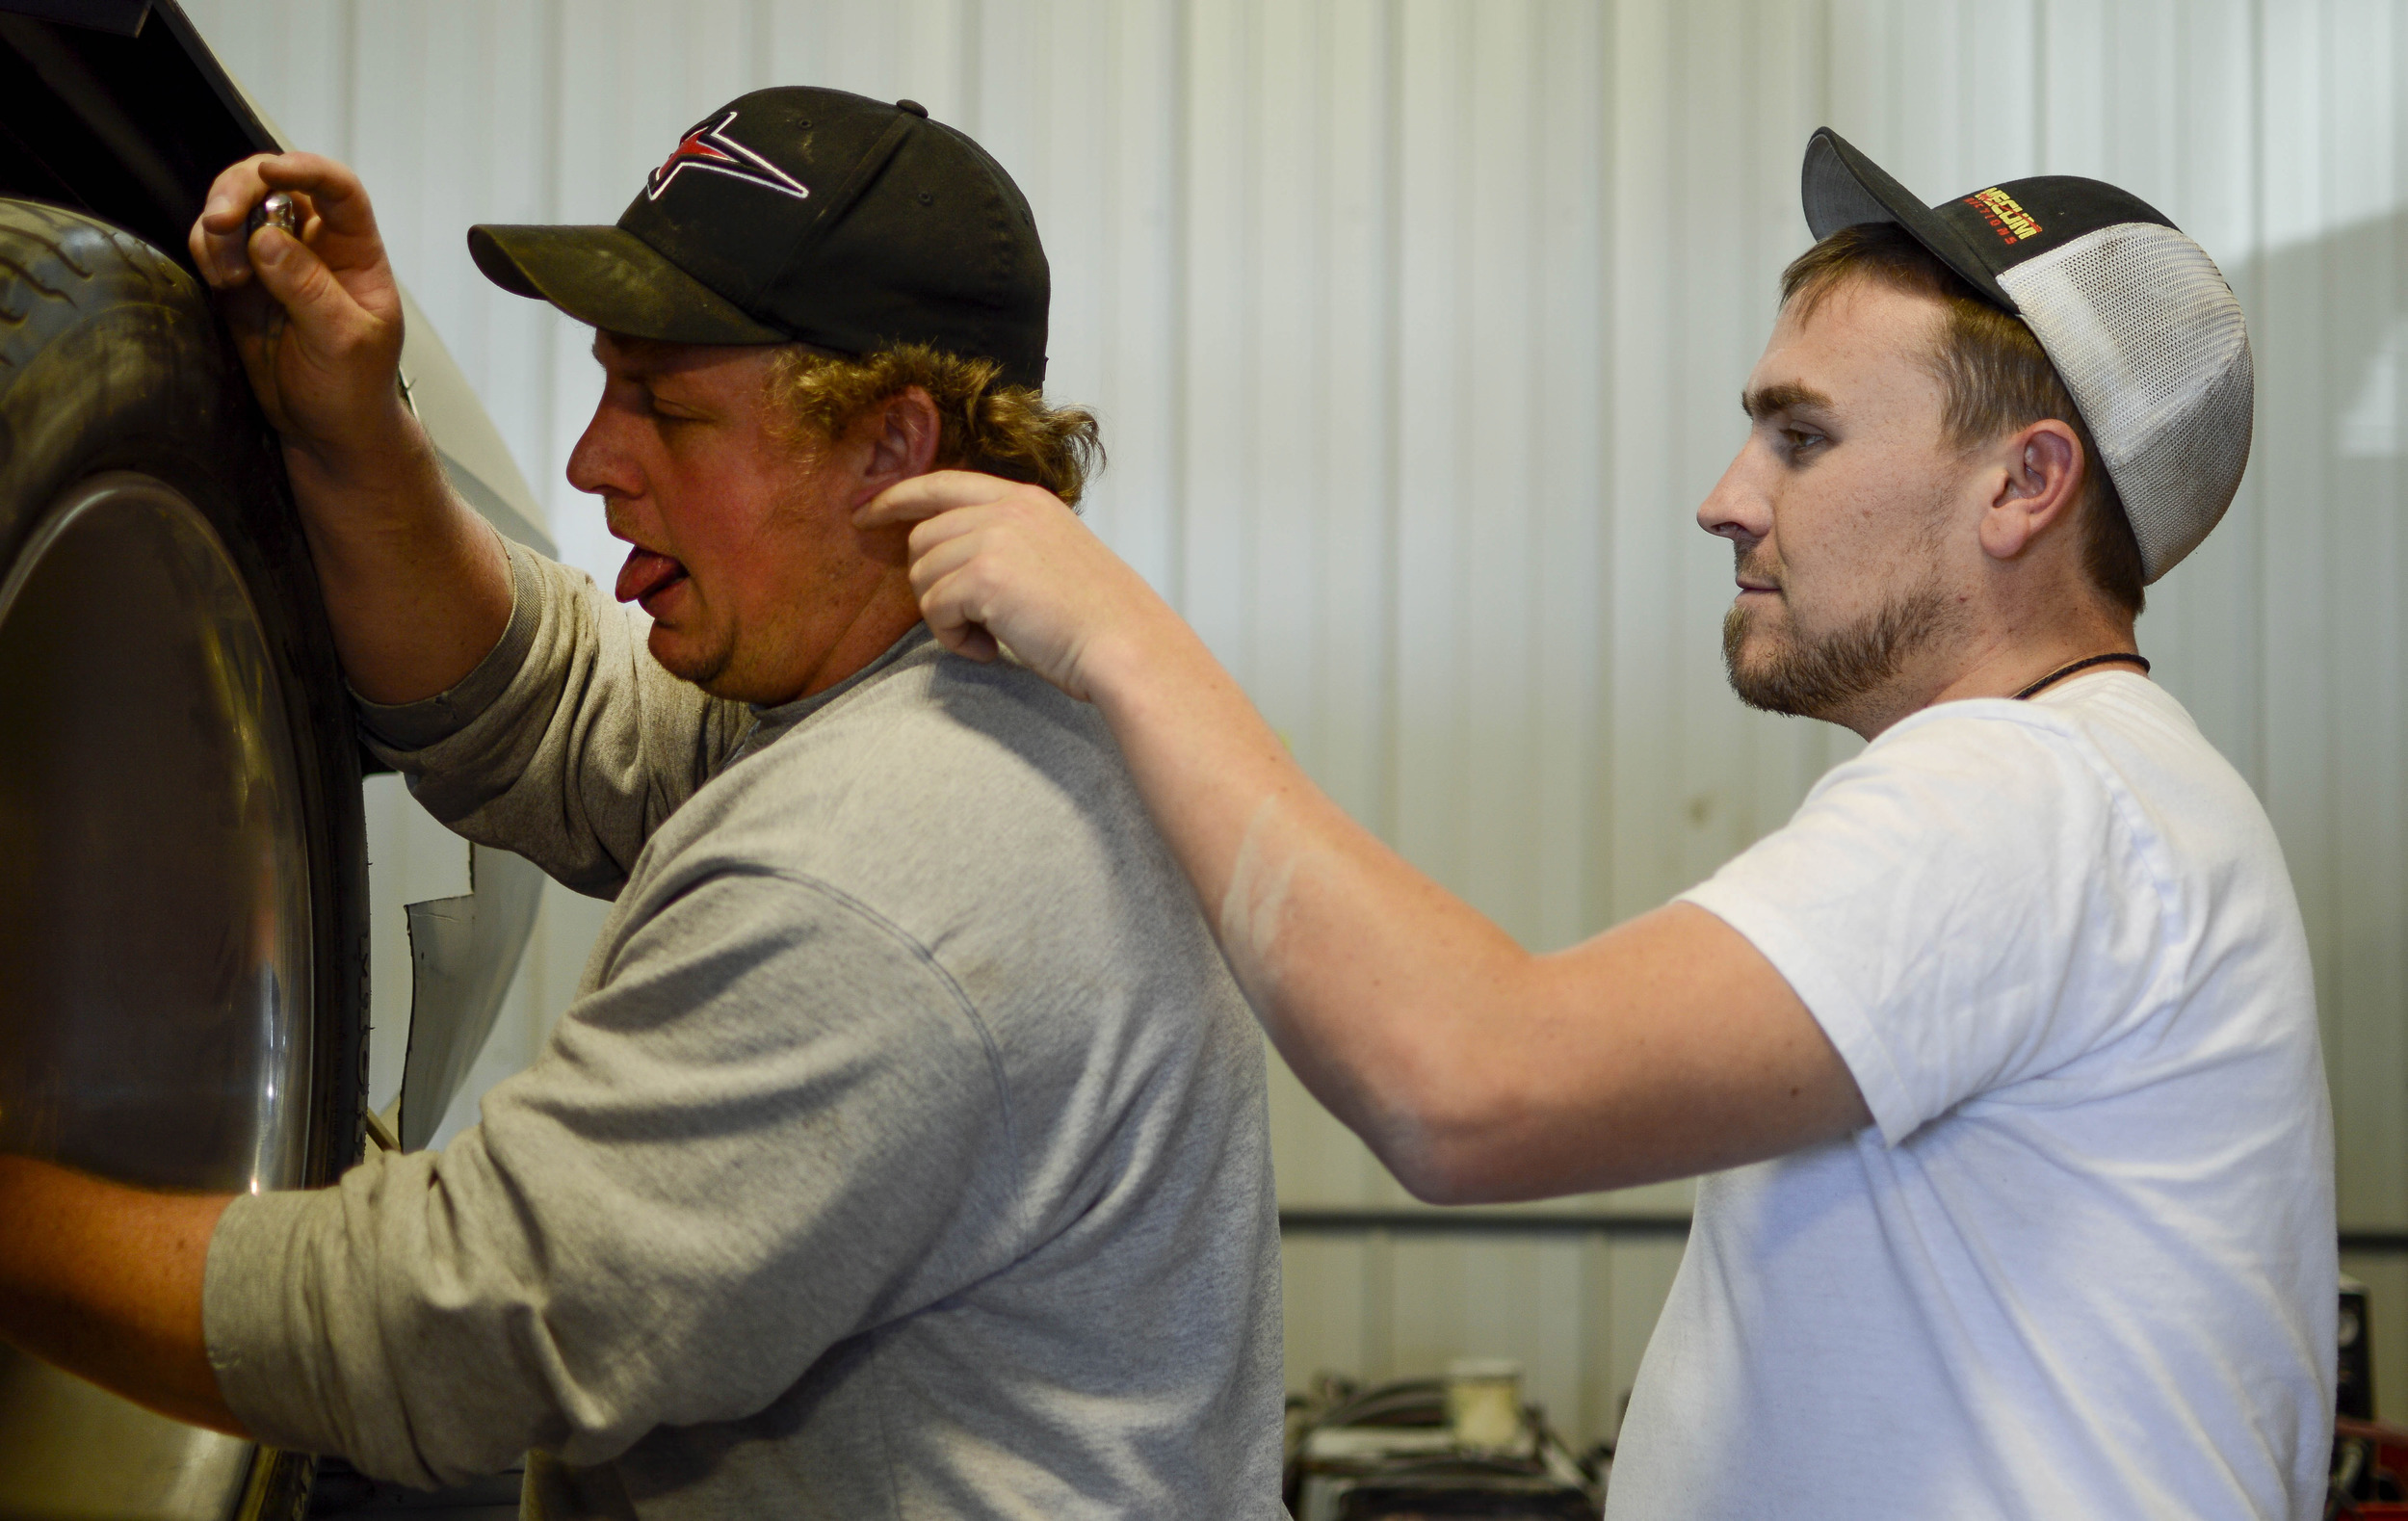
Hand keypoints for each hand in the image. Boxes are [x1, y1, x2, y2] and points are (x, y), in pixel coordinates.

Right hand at [188, 153, 410, 469]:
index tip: (270, 172)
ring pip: (236, 210)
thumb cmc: (353, 389)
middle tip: (219, 222)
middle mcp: (315, 246)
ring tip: (230, 279)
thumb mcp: (343, 341)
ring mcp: (276, 261)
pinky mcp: (241, 282)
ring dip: (219, 230)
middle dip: (238, 191)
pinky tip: (223, 283)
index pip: (338, 188)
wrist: (327, 431)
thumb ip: (308, 288)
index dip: (305, 169)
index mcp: (356, 252)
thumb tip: (267, 238)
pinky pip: (214, 244)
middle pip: (273, 185)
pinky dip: (206, 250)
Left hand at [857, 472, 1171, 703]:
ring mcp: (994, 538)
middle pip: (924, 538)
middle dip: (931, 584)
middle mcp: (1007, 509)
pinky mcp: (984, 576)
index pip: (943, 483)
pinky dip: (953, 639)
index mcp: (1025, 499)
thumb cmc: (1098, 618)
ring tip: (990, 636)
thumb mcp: (1054, 555)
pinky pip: (934, 609)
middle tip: (968, 619)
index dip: (897, 497)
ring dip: (946, 617)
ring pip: (923, 576)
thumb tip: (951, 563)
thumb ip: (1008, 543)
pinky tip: (989, 649)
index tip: (867, 513)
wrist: (1126, 644)